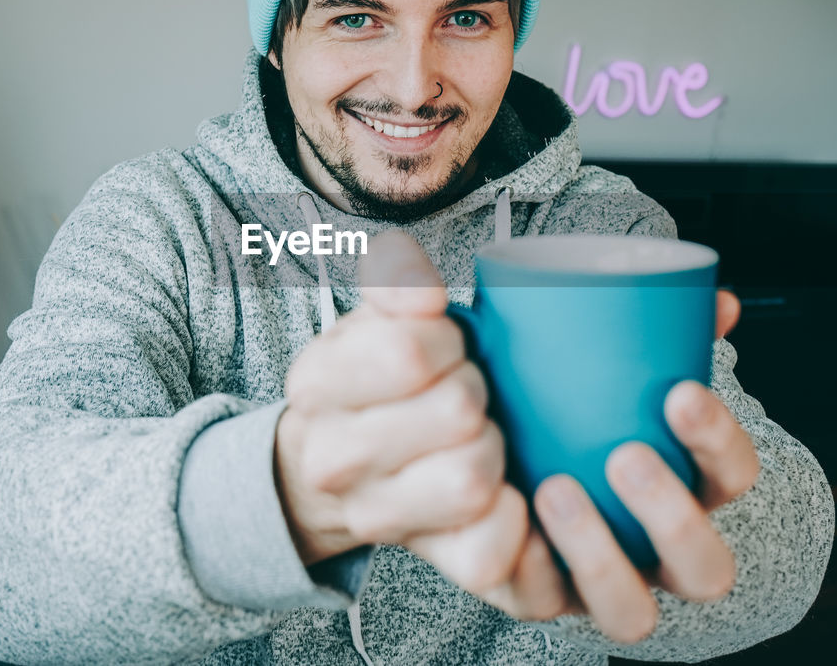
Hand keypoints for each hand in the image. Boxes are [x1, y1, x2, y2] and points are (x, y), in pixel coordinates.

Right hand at [274, 230, 505, 564]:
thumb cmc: (374, 383)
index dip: (446, 342)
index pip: (409, 351)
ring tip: (480, 440)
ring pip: (473, 482)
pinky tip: (509, 493)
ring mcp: (376, 518)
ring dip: (495, 452)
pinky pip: (489, 554)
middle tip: (464, 395)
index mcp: (317, 385)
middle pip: (456, 413)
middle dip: (475, 393)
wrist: (337, 471)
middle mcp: (333, 460)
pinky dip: (519, 524)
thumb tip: (422, 292)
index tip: (443, 348)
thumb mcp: (372, 317)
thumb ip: (394, 277)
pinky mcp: (428, 561)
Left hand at [409, 290, 758, 644]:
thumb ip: (656, 327)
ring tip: (557, 489)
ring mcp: (605, 585)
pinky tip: (515, 530)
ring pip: (633, 610)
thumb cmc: (561, 405)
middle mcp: (657, 551)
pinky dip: (535, 572)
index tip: (680, 394)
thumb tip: (713, 298)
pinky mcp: (545, 599)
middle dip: (672, 514)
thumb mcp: (602, 365)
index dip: (718, 443)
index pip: (733, 477)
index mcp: (687, 488)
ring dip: (602, 555)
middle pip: (704, 566)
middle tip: (627, 454)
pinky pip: (547, 604)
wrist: (472, 444)